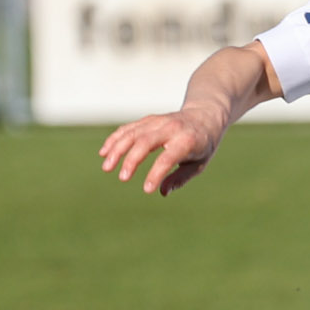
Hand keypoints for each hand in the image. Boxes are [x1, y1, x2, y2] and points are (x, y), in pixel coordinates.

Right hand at [97, 108, 221, 195]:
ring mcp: (157, 121)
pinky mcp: (148, 120)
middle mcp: (171, 128)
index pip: (167, 158)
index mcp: (187, 141)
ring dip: (117, 149)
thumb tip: (162, 192)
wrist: (205, 116)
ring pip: (133, 133)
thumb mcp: (198, 165)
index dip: (155, 174)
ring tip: (106, 167)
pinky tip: (104, 153)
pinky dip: (115, 139)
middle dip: (131, 160)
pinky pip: (128, 128)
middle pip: (145, 142)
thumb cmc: (202, 145)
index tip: (147, 190)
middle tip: (122, 178)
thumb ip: (180, 178)